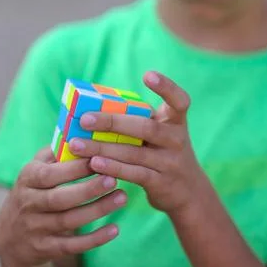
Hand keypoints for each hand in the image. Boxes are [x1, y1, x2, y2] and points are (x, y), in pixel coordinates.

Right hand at [0, 148, 126, 266]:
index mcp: (28, 179)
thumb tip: (81, 132)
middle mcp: (29, 203)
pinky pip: (72, 245)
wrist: (10, 238)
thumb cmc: (32, 193)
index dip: (75, 167)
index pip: (51, 173)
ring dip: (98, 210)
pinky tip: (115, 229)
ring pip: (69, 221)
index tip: (100, 157)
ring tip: (123, 197)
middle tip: (114, 179)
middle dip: (88, 189)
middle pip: (60, 198)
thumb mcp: (35, 171)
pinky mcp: (45, 248)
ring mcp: (36, 228)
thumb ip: (55, 154)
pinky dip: (94, 239)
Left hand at [69, 71, 201, 214]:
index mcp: (176, 122)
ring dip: (103, 147)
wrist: (189, 191)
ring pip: (134, 152)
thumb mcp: (162, 136)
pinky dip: (113, 168)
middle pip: (145, 127)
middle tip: (85, 119)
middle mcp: (177, 140)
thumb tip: (95, 111)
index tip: (147, 75)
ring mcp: (171, 162)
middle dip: (113, 123)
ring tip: (77, 144)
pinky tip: (94, 164)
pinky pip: (134, 173)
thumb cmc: (164, 155)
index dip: (167, 87)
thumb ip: (140, 122)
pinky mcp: (161, 182)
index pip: (180, 101)